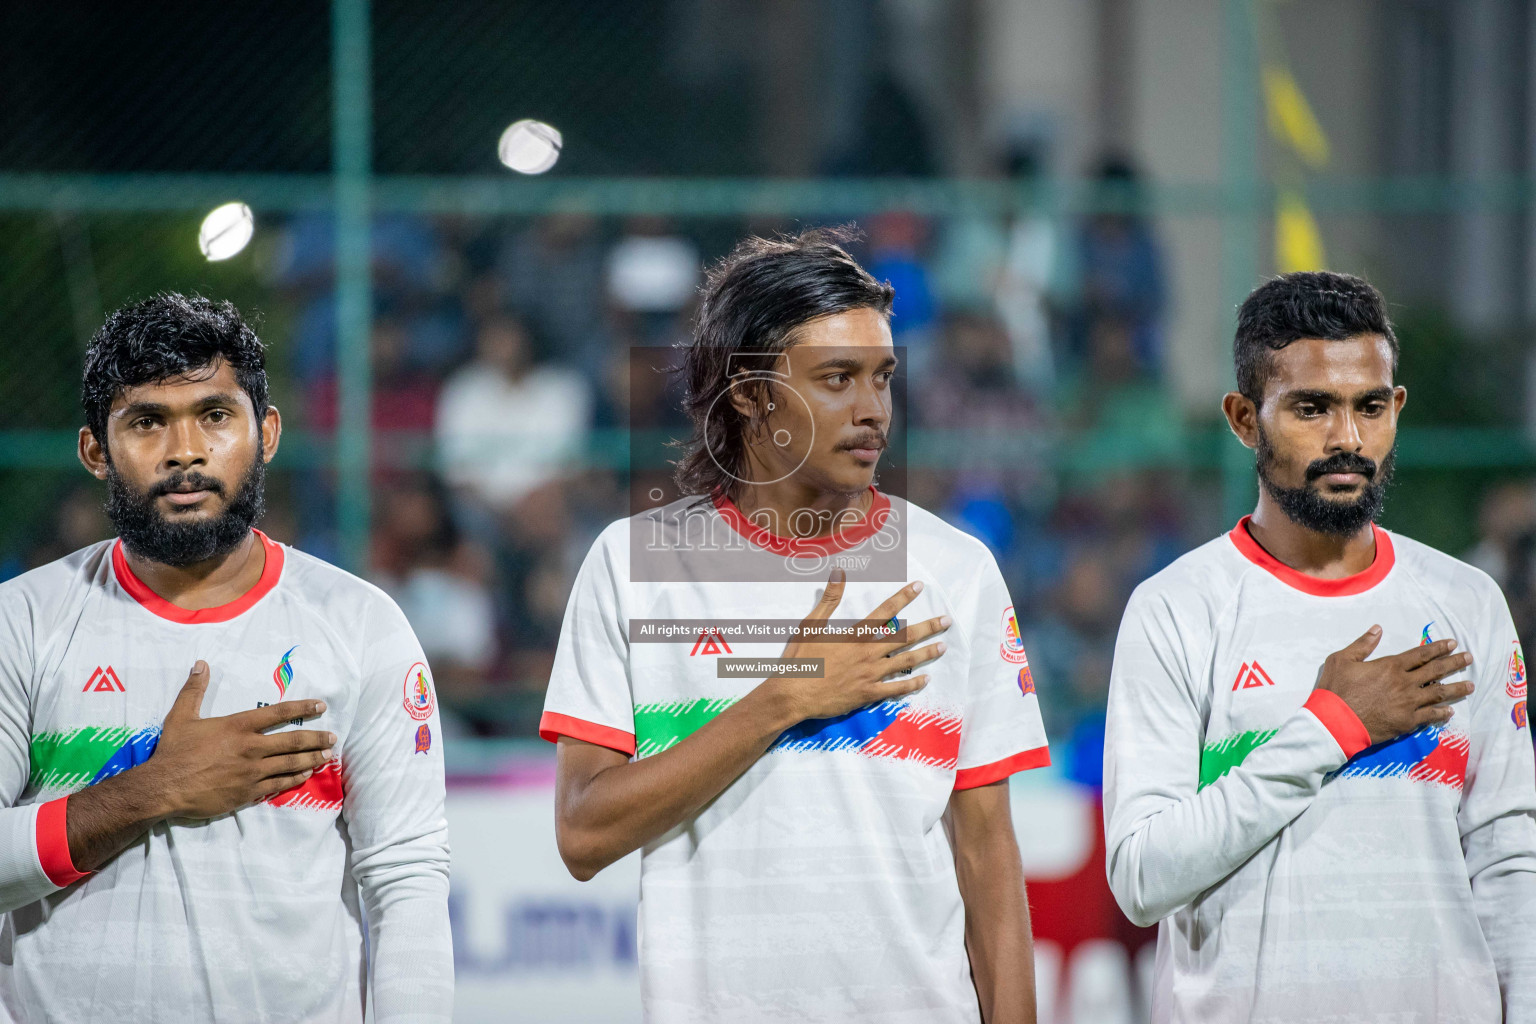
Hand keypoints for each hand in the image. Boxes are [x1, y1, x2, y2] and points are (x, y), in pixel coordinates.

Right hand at [143, 661, 336, 819]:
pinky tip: (305, 775)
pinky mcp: (248, 792)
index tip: (321, 705)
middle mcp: (250, 747)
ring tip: (326, 755)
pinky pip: (278, 784)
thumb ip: (195, 690)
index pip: (278, 712)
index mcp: (238, 726)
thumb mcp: (181, 716)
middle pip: (293, 740)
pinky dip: (294, 779)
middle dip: (316, 738)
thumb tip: (201, 664)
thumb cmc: (173, 751)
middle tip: (333, 737)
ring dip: (311, 759)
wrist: (163, 787)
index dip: (302, 707)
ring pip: (290, 764)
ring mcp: (251, 771)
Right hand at [768, 569, 951, 724]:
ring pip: (905, 662)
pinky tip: (925, 680)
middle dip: (927, 627)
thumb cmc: (799, 660)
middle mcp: (867, 653)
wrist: (792, 695)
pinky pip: (896, 689)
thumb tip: (838, 572)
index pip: (885, 611)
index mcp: (854, 635)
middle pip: (904, 637)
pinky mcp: (868, 694)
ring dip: (926, 653)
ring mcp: (870, 675)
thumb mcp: (810, 625)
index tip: (919, 586)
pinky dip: (912, 684)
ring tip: (942, 647)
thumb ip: (829, 599)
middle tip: (946, 621)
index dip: (904, 597)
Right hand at [1314, 627, 1474, 745]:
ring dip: (1456, 688)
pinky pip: (1430, 716)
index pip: (1420, 654)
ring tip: (1470, 685)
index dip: (1438, 648)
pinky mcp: (1407, 722)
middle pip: (1435, 671)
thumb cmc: (1335, 689)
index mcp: (1390, 666)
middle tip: (1469, 658)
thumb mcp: (1341, 659)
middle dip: (1454, 663)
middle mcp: (1404, 683)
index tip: (1452, 643)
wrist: (1335, 721)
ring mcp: (1408, 703)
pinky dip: (1442, 713)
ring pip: (1439, 694)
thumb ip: (1362, 644)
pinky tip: (1451, 711)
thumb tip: (1377, 629)